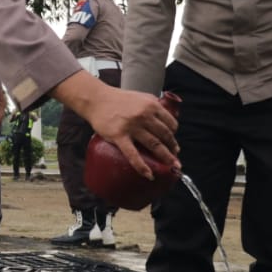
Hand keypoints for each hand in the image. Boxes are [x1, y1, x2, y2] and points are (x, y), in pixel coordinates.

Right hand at [54, 71, 178, 179]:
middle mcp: (144, 115)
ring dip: (166, 157)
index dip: (174, 135)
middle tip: (175, 158)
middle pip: (165, 135)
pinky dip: (142, 166)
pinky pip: (133, 154)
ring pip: (154, 145)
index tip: (173, 143)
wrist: (96, 99)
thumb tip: (164, 117)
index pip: (170, 123)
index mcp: (151, 105)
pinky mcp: (119, 136)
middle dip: (173, 148)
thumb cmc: (117, 99)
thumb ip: (153, 105)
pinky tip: (149, 175)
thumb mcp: (141, 96)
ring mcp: (132, 126)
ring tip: (172, 167)